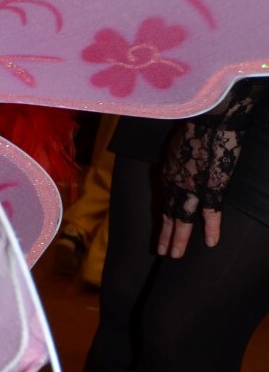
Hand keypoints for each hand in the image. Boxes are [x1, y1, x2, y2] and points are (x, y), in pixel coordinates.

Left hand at [156, 83, 264, 258]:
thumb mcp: (180, 140)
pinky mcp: (212, 186)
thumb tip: (181, 160)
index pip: (163, 199)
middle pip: (168, 213)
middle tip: (161, 253)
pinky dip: (211, 229)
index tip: (159, 229)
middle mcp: (175, 182)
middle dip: (164, 234)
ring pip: (183, 218)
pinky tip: (210, 244)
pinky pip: (211, 212)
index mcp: (168, 170)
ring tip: (175, 256)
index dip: (161, 216)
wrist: (211, 114)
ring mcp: (193, 186)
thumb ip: (180, 156)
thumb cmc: (198, 122)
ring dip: (179, 238)